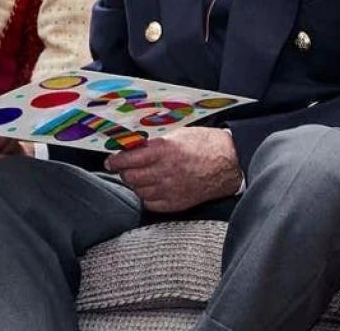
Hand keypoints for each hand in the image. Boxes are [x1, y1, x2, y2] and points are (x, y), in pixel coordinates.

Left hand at [105, 127, 241, 213]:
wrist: (229, 161)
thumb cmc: (204, 144)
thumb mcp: (176, 134)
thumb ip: (153, 141)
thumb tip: (131, 144)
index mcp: (164, 150)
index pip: (128, 159)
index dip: (115, 161)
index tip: (110, 161)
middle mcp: (165, 170)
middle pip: (130, 177)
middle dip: (123, 172)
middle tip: (123, 168)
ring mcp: (171, 189)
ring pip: (138, 191)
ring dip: (135, 184)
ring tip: (138, 177)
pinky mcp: (177, 203)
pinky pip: (151, 204)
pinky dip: (146, 197)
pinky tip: (150, 188)